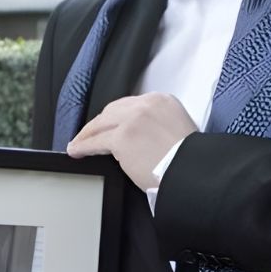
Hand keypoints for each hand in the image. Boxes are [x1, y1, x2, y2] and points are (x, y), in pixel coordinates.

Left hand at [67, 94, 195, 189]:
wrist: (193, 170)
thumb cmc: (189, 159)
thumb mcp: (178, 129)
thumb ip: (157, 125)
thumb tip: (139, 137)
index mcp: (162, 101)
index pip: (130, 105)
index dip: (116, 117)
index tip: (109, 125)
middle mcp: (146, 105)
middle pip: (112, 111)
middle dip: (99, 124)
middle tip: (90, 134)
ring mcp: (132, 120)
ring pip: (101, 124)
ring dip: (87, 135)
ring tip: (78, 144)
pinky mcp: (121, 138)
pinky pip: (95, 142)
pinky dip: (83, 146)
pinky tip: (77, 151)